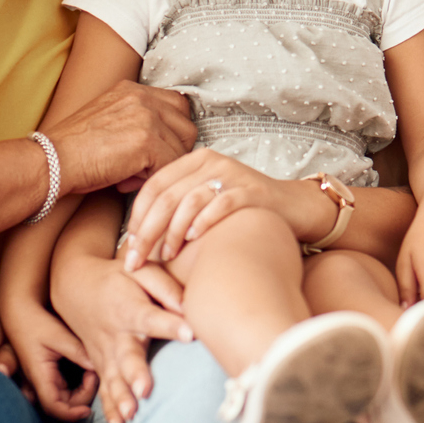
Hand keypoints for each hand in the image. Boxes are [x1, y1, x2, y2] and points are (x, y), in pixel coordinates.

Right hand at [1, 294, 96, 418]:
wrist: (20, 311)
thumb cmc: (36, 322)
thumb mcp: (59, 336)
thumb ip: (79, 352)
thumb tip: (99, 368)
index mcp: (39, 375)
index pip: (53, 406)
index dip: (71, 414)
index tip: (88, 410)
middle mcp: (40, 381)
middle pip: (63, 405)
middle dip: (84, 397)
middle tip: (96, 376)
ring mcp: (43, 378)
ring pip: (66, 397)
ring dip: (83, 390)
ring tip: (93, 371)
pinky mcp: (48, 373)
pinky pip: (65, 388)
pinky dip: (80, 384)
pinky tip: (88, 369)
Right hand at [44, 80, 198, 195]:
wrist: (50, 161)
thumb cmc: (73, 151)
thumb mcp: (108, 122)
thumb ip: (137, 124)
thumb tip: (167, 146)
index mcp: (132, 90)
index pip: (176, 107)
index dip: (171, 133)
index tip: (154, 151)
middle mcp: (141, 97)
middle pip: (186, 125)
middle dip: (173, 150)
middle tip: (144, 166)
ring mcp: (146, 117)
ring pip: (182, 149)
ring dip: (162, 166)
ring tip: (132, 175)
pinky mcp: (147, 140)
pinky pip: (171, 165)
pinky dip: (153, 179)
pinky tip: (126, 181)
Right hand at [52, 244, 193, 422]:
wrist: (74, 286)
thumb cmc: (118, 279)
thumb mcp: (141, 271)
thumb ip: (166, 287)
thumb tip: (190, 307)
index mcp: (130, 308)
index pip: (151, 317)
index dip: (170, 325)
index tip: (191, 333)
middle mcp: (117, 335)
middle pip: (127, 356)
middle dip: (135, 374)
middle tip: (146, 390)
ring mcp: (105, 354)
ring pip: (113, 379)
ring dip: (121, 398)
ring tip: (131, 415)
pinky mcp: (101, 367)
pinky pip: (103, 390)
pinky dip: (109, 409)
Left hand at [119, 150, 317, 271]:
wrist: (295, 207)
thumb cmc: (244, 211)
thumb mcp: (206, 201)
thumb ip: (178, 207)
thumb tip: (139, 235)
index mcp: (195, 161)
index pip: (153, 187)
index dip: (136, 219)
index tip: (128, 248)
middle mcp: (211, 162)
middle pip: (166, 196)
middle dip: (147, 232)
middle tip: (135, 260)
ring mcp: (233, 175)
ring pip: (188, 202)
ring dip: (172, 233)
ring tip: (165, 257)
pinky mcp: (252, 190)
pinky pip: (220, 204)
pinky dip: (203, 222)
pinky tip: (192, 240)